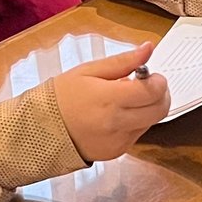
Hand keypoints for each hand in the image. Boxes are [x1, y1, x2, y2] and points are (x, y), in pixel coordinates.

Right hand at [53, 43, 170, 162]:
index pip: (152, 91)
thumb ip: (123, 61)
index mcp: (109, 99)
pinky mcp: (117, 152)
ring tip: (126, 99)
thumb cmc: (61, 97)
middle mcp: (116, 123)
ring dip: (148, 108)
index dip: (158, 81)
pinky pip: (138, 134)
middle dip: (161, 95)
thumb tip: (148, 48)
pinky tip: (118, 114)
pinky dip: (136, 121)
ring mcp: (118, 141)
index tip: (151, 75)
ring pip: (151, 122)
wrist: (40, 130)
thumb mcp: (89, 70)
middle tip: (147, 85)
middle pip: (160, 110)